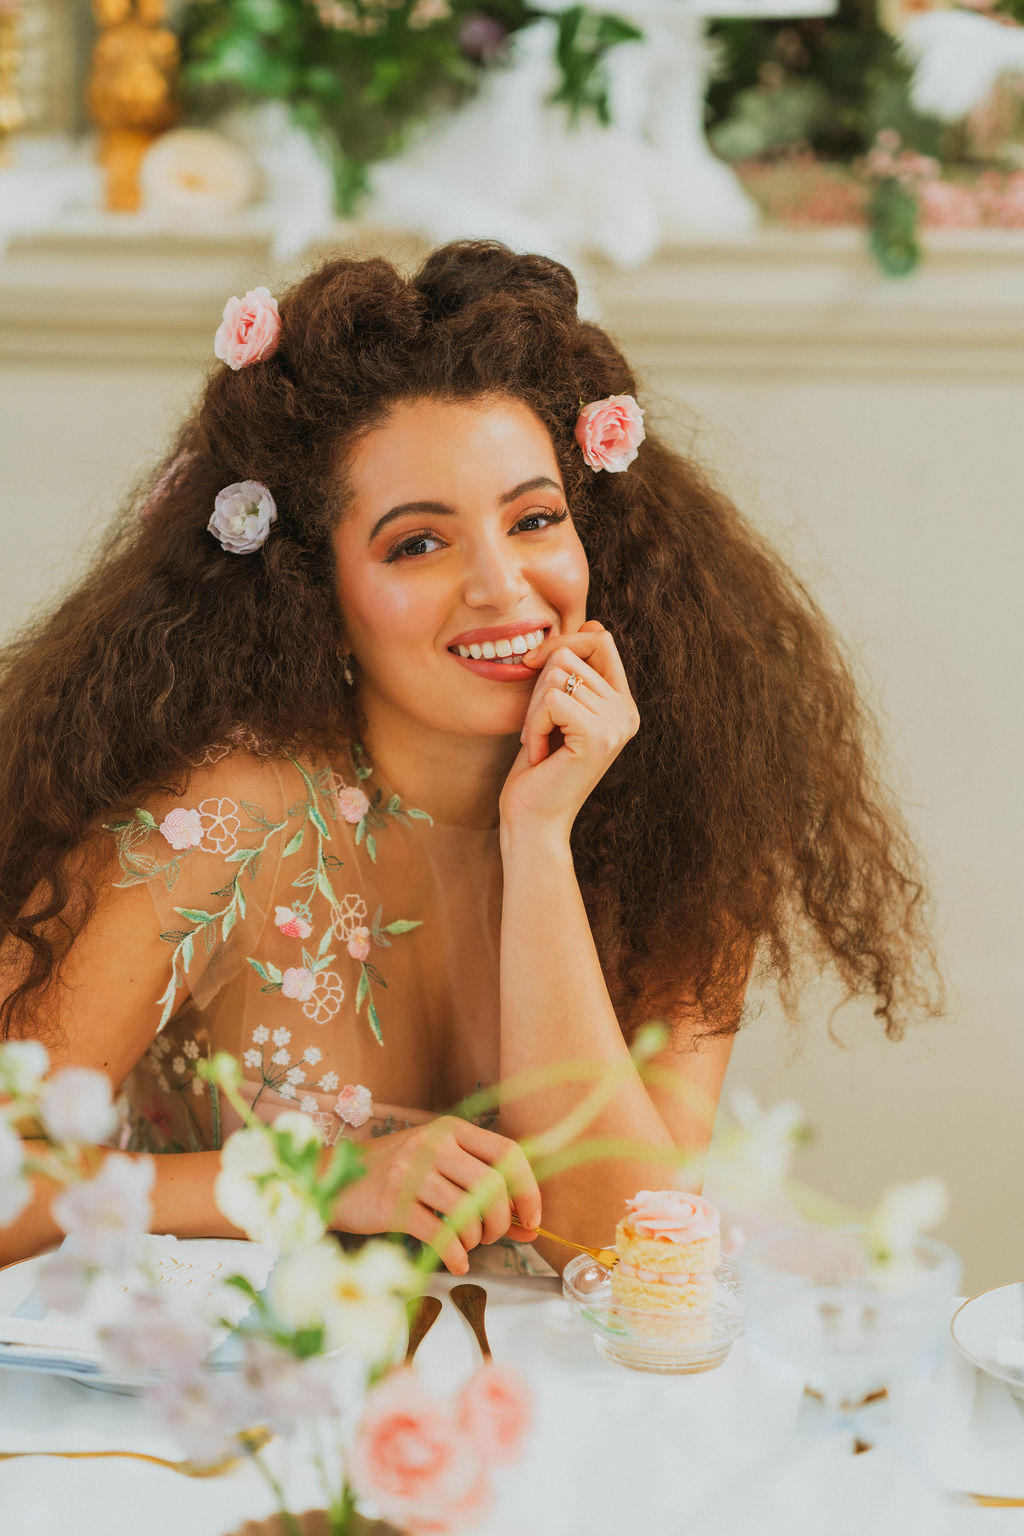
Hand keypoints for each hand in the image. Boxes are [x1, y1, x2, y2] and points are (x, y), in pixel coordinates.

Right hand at [328, 1116, 540, 1275]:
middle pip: (493, 1185)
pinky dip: (456, 1255)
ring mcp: (412, 1172)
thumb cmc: (394, 1176)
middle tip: (491, 1237)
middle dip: (501, 1222)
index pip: (508, 1153)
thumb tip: (528, 1227)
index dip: (529, 1189)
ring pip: (469, 1212)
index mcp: (451, 1130)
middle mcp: (434, 1144)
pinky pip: (441, 1235)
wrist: (333, 1181)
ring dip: (477, 1239)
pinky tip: (455, 1262)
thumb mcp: (438, 1169)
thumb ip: (481, 1190)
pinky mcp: (394, 1203)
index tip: (532, 1219)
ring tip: (467, 1245)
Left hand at [498, 620, 639, 838]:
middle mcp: (627, 712)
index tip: (534, 666)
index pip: (600, 639)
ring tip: (539, 744)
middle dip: (538, 690)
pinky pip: (551, 699)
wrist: (534, 821)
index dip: (563, 643)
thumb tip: (593, 622)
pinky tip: (538, 754)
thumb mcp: (557, 710)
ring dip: (533, 711)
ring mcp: (616, 723)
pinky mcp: (598, 735)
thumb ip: (573, 672)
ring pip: (556, 675)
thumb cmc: (538, 768)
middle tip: (539, 730)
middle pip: (569, 655)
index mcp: (622, 703)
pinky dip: (532, 726)